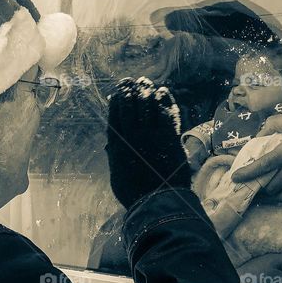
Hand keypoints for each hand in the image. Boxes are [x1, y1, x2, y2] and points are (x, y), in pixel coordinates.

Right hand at [105, 77, 191, 208]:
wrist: (158, 201)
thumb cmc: (134, 192)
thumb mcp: (117, 172)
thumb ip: (115, 153)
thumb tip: (112, 142)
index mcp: (118, 143)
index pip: (115, 114)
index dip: (117, 99)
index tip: (118, 90)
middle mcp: (133, 135)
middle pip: (131, 105)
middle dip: (131, 90)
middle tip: (132, 81)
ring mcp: (152, 134)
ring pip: (148, 105)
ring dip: (146, 91)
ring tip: (145, 82)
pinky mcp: (169, 136)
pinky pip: (166, 112)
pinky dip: (164, 100)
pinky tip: (163, 92)